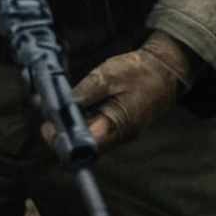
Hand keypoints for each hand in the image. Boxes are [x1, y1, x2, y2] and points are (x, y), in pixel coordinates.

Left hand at [45, 32, 200, 152]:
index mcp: (118, 127)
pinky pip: (100, 127)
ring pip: (92, 137)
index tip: (49, 129)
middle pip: (87, 146)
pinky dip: (85, 120)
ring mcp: (121, 131)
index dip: (65, 141)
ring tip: (58, 111)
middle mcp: (119, 136)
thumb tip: (62, 105)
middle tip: (49, 119)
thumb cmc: (139, 71)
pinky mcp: (121, 122)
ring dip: (74, 127)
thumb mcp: (109, 76)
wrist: (166, 68)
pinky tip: (75, 106)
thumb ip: (85, 92)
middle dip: (66, 135)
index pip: (87, 147)